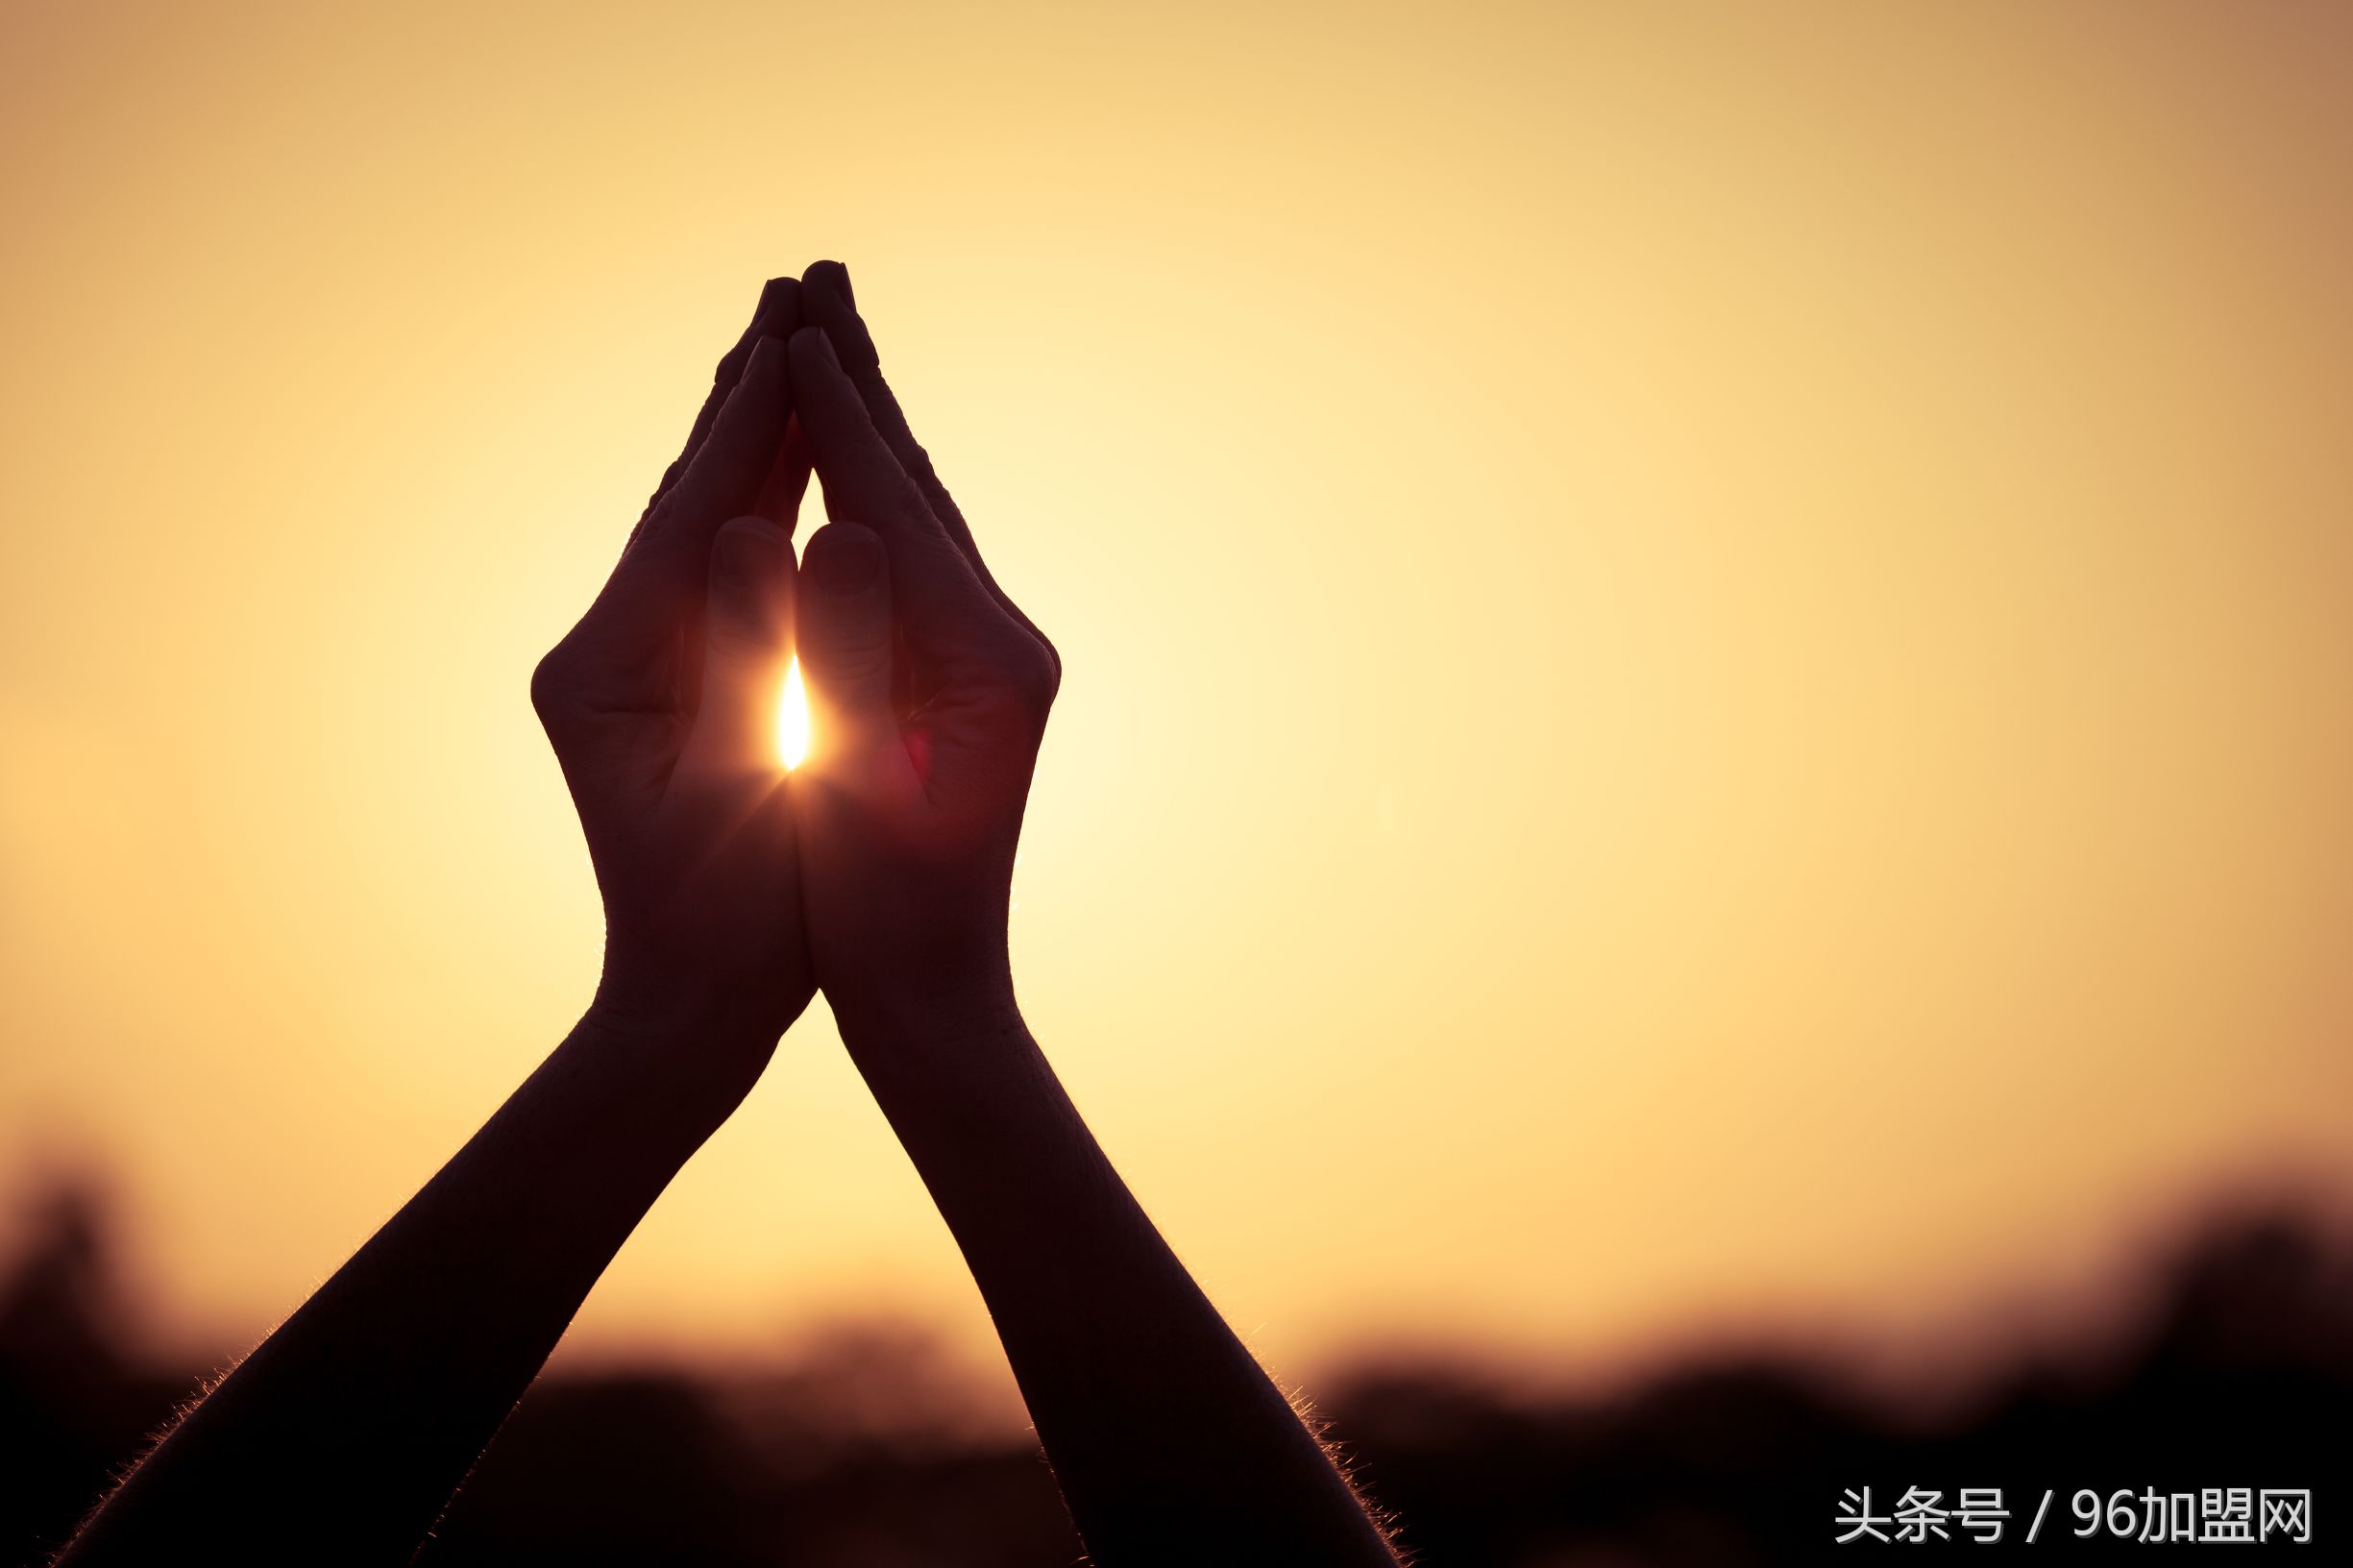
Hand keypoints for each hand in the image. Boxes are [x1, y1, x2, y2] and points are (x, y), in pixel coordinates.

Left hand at [531, 277, 814, 1093]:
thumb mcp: (743, 792)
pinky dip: (764, 496)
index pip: (687, 516)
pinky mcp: (666, 674)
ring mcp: (630, 658)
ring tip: (795, 337)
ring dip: (755, 428)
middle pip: (685, 494)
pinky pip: (723, 564)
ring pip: (704, 518)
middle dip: (745, 392)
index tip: (797, 326)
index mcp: (605, 669)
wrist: (694, 1003)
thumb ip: (751, 657)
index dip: (747, 419)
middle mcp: (602, 645)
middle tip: (791, 284)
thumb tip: (760, 527)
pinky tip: (797, 449)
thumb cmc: (733, 925)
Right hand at [787, 262, 1060, 1033]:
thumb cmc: (883, 915)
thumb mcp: (856, 787)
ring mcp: (990, 657)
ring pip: (917, 514)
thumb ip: (841, 657)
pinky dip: (870, 494)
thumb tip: (827, 526)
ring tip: (830, 338)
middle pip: (918, 487)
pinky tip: (844, 459)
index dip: (835, 418)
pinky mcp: (965, 677)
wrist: (936, 995)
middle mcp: (1006, 641)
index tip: (785, 327)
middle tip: (820, 276)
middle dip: (864, 383)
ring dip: (870, 425)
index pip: (896, 510)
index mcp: (988, 661)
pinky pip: (908, 560)